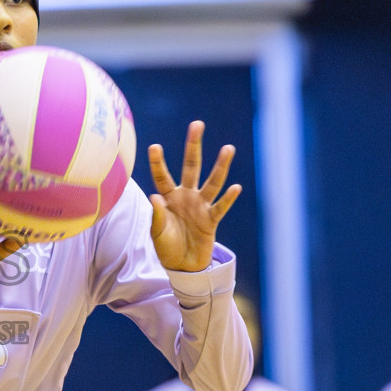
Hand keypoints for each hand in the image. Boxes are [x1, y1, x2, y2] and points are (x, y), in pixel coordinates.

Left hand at [148, 121, 240, 272]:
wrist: (182, 265)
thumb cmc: (166, 247)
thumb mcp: (157, 233)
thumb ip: (157, 216)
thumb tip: (155, 197)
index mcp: (168, 197)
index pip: (162, 176)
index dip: (158, 162)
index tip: (154, 146)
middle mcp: (186, 196)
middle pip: (191, 167)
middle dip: (193, 146)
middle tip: (197, 124)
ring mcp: (200, 206)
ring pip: (212, 182)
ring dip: (220, 166)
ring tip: (228, 148)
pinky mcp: (211, 220)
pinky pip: (221, 207)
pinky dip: (228, 198)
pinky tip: (236, 187)